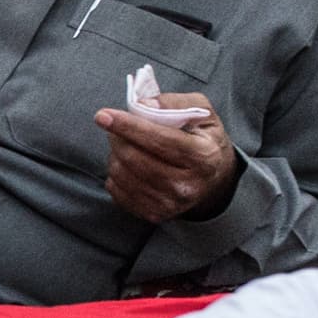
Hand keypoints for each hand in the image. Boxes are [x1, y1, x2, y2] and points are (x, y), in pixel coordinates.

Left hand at [96, 91, 240, 221]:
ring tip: (125, 145)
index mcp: (203, 156)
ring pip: (123, 175)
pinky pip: (118, 192)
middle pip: (135, 158)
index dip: (128, 126)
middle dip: (118, 138)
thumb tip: (143, 106)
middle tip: (116, 128)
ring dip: (115, 155)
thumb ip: (174, 103)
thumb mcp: (201, 111)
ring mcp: (171, 204)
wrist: (214, 178)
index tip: (103, 115)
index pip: (160, 140)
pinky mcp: (155, 214)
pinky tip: (127, 165)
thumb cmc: (203, 138)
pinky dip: (115, 174)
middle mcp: (188, 185)